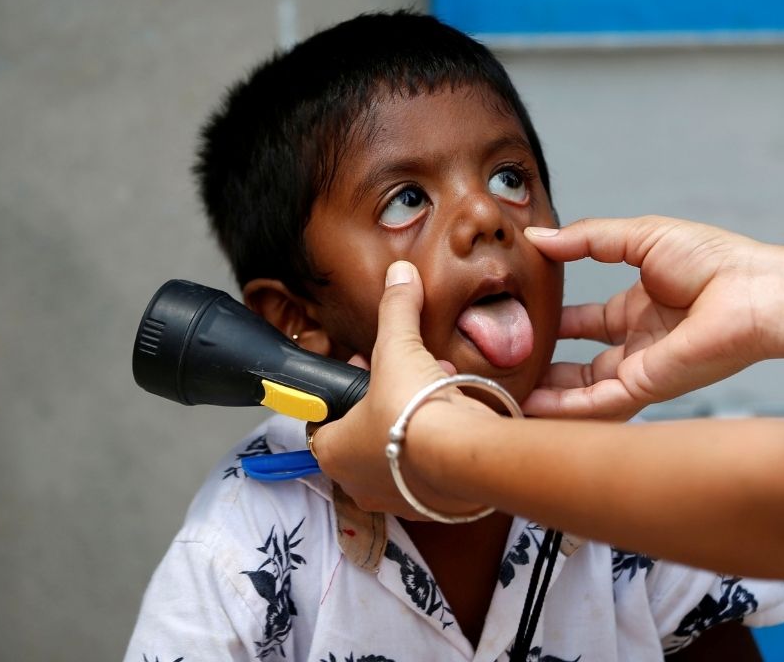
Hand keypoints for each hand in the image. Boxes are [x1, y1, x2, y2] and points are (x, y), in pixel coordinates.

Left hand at [311, 261, 489, 518]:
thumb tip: (399, 275)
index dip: (343, 392)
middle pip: (362, 436)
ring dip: (412, 424)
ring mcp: (396, 499)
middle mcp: (358, 482)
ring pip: (397, 455)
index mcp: (332, 450)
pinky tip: (456, 420)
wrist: (461, 457)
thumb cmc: (412, 412)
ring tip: (436, 390)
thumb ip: (396, 311)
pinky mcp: (433, 507)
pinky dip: (439, 447)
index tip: (364, 370)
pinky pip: (430, 472)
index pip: (322, 422)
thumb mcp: (398, 349)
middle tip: (403, 377)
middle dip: (383, 404)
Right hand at [523, 217, 783, 419]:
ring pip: (580, 391)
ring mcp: (640, 369)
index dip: (552, 322)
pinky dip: (561, 409)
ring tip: (502, 393)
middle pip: (578, 363)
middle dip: (543, 366)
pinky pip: (595, 405)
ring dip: (545, 393)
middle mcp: (638, 343)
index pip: (585, 322)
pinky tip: (528, 405)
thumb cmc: (714, 259)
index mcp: (640, 307)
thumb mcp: (638, 236)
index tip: (515, 319)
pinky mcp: (645, 388)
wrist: (753, 290)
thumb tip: (537, 238)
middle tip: (501, 365)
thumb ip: (586, 240)